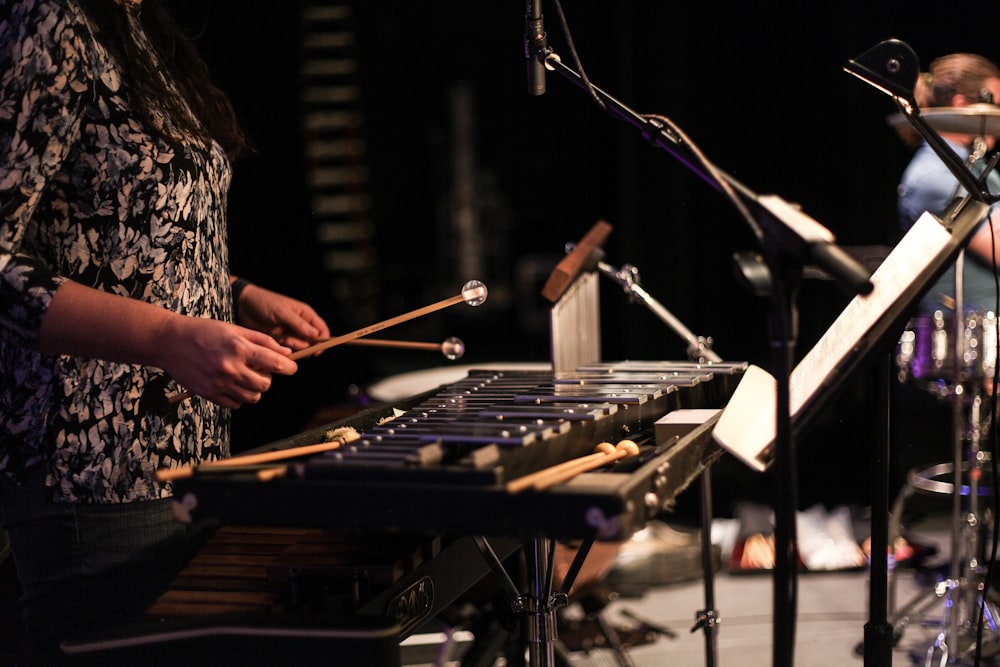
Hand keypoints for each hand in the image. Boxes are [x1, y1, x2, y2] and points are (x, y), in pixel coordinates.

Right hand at [159, 316, 298, 408]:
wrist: (170, 342)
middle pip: (265, 384)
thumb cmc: (204, 331)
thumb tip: (286, 353)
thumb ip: (263, 341)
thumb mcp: (235, 329)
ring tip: (245, 376)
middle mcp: (231, 367)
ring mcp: (219, 383)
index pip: (274, 363)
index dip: (289, 367)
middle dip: (268, 377)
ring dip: (255, 388)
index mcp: (239, 348)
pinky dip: (239, 397)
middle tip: (259, 369)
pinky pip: (236, 404)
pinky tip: (232, 384)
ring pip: (253, 397)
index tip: (291, 368)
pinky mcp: (209, 394)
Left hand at [235, 283, 329, 350]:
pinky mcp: (280, 340)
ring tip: (280, 339)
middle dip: (303, 345)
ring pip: (300, 347)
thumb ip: (299, 324)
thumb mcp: (281, 313)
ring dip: (292, 347)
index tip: (316, 351)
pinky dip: (283, 350)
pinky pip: (288, 350)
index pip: (322, 330)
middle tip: (288, 340)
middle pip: (312, 342)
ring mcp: (290, 333)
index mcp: (306, 314)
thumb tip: (317, 335)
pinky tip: (275, 343)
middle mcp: (301, 324)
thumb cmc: (263, 303)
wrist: (242, 306)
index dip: (323, 341)